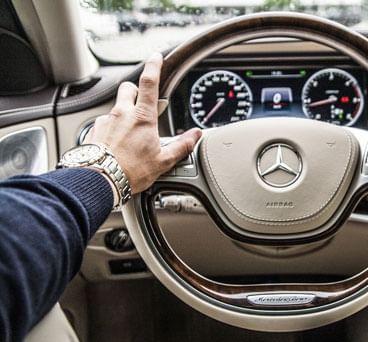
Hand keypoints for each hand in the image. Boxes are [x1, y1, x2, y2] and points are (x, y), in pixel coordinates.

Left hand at [86, 53, 201, 193]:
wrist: (99, 181)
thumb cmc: (130, 172)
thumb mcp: (163, 161)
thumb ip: (181, 145)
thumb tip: (195, 136)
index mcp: (142, 118)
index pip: (149, 82)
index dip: (154, 66)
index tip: (156, 57)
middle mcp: (122, 114)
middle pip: (128, 88)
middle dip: (136, 91)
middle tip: (143, 103)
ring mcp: (105, 122)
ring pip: (116, 107)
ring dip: (124, 114)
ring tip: (130, 134)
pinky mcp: (94, 132)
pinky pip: (104, 124)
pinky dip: (111, 130)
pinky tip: (115, 145)